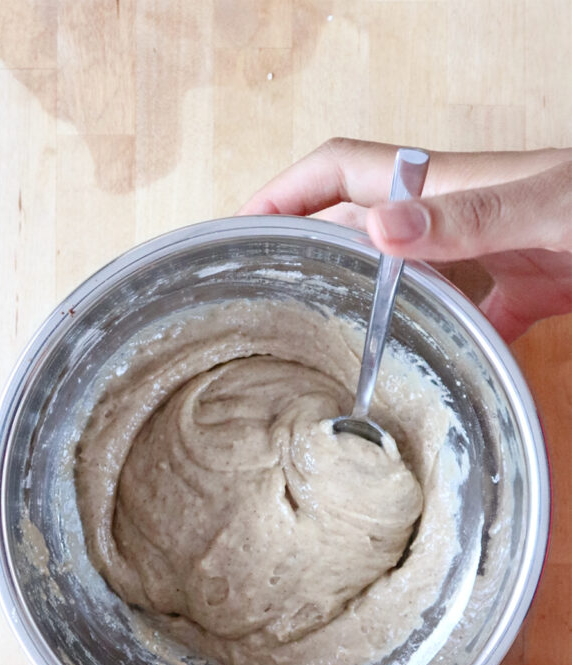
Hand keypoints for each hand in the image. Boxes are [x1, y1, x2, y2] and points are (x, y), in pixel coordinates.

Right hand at [238, 139, 571, 340]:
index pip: (339, 172)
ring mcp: (481, 253)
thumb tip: (379, 230)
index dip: (285, 191)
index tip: (241, 227)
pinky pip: (463, 318)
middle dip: (306, 245)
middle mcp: (450, 216)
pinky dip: (441, 342)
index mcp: (440, 187)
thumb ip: (466, 217)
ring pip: (401, 275)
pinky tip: (424, 377)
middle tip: (265, 292)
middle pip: (357, 223)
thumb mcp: (540, 208)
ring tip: (322, 338)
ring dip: (362, 297)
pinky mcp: (516, 291)